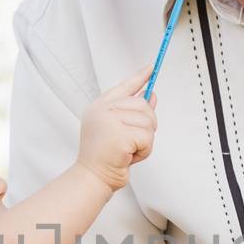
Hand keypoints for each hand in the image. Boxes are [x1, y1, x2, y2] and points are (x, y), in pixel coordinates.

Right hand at [76, 69, 157, 190]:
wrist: (92, 177)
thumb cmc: (105, 157)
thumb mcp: (118, 130)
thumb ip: (133, 113)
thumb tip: (150, 95)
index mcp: (100, 107)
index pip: (124, 86)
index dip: (139, 77)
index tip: (151, 67)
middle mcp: (103, 110)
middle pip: (143, 106)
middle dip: (146, 126)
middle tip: (132, 142)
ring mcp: (110, 121)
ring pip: (148, 123)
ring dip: (144, 142)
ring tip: (128, 150)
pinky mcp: (119, 135)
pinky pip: (147, 138)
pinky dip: (144, 151)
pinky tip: (129, 156)